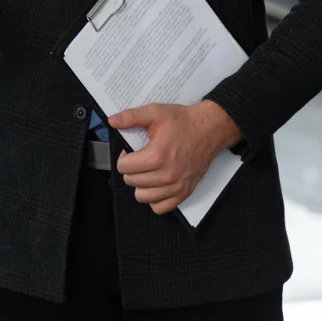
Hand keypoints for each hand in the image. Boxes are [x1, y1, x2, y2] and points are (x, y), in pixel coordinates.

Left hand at [111, 100, 242, 215]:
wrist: (209, 129)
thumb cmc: (184, 122)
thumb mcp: (155, 112)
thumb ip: (131, 117)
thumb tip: (112, 121)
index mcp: (156, 156)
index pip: (124, 167)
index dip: (124, 157)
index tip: (132, 152)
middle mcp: (166, 174)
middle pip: (132, 181)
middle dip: (131, 169)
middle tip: (140, 159)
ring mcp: (176, 186)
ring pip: (143, 197)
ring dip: (140, 185)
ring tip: (147, 172)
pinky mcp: (184, 192)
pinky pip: (161, 207)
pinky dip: (155, 199)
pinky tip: (156, 185)